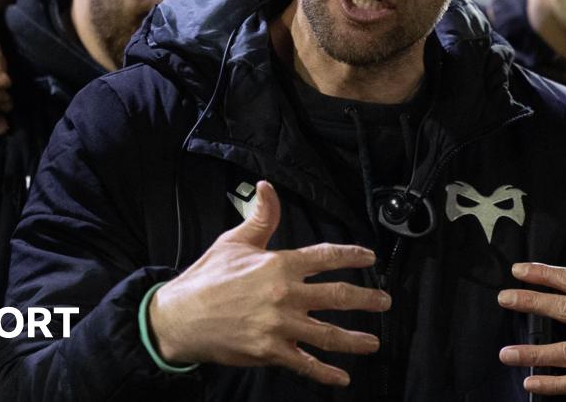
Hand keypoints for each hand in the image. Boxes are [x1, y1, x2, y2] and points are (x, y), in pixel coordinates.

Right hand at [148, 181, 389, 386]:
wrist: (179, 317)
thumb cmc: (207, 278)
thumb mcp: (234, 242)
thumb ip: (260, 217)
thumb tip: (267, 187)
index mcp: (280, 264)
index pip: (325, 257)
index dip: (352, 256)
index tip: (370, 258)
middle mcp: (286, 294)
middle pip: (337, 297)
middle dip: (367, 300)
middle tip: (385, 302)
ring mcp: (280, 326)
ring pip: (328, 334)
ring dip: (355, 339)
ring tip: (374, 342)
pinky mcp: (270, 351)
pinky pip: (304, 363)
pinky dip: (325, 373)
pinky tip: (342, 378)